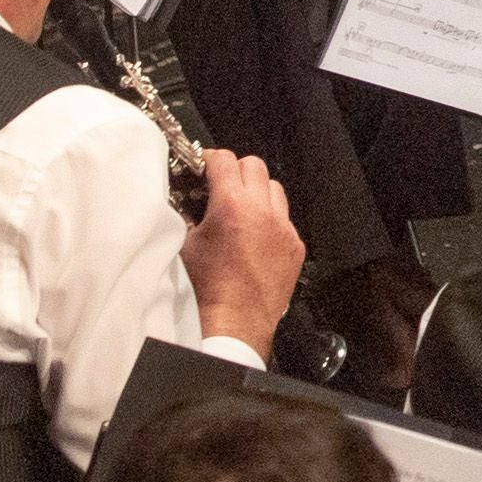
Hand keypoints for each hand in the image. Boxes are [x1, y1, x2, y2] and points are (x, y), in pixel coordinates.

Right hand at [180, 152, 304, 349]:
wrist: (234, 322)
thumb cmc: (206, 287)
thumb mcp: (185, 243)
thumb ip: (190, 213)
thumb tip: (191, 199)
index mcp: (232, 205)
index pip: (224, 160)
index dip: (210, 159)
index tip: (203, 167)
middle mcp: (263, 211)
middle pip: (253, 166)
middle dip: (235, 171)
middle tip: (220, 185)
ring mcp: (284, 228)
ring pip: (274, 189)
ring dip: (257, 192)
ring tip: (241, 210)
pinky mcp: (295, 245)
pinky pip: (285, 219)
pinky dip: (271, 220)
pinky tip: (256, 236)